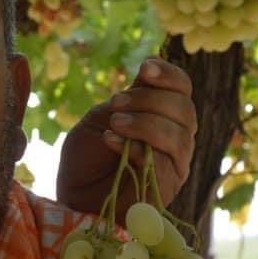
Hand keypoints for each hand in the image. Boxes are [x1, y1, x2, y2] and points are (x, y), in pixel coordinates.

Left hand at [56, 58, 196, 217]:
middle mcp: (177, 138)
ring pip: (179, 136)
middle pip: (184, 108)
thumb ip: (130, 95)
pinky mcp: (167, 188)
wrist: (73, 193)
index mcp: (165, 115)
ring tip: (114, 124)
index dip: (168, 74)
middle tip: (115, 103)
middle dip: (148, 99)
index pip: (183, 89)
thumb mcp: (104, 115)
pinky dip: (136, 147)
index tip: (144, 67)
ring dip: (144, 123)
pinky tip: (110, 141)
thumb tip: (151, 65)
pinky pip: (164, 163)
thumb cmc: (87, 156)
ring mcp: (176, 164)